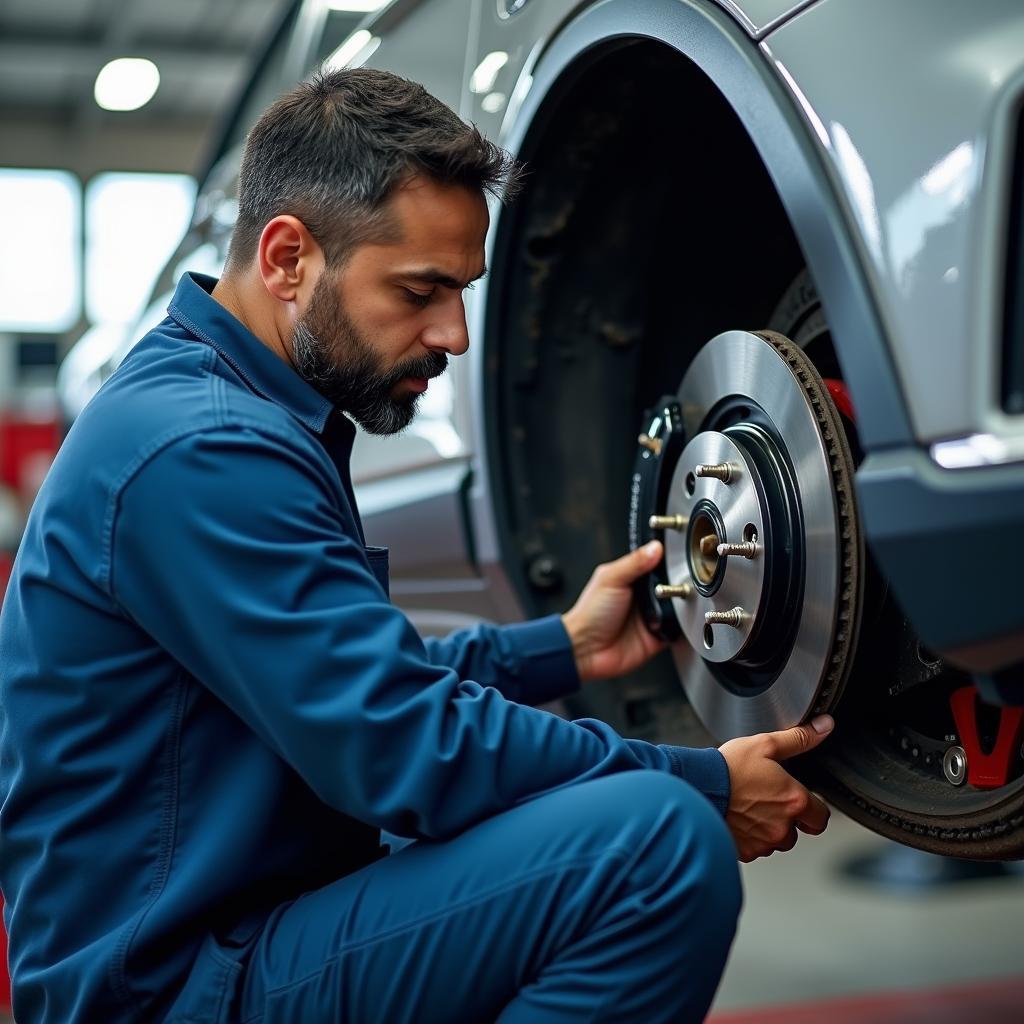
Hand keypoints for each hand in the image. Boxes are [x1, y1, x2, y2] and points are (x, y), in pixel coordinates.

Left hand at [561, 542, 666, 681]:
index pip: (655, 565)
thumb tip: (654, 548)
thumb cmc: (589, 614)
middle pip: (670, 587)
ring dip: (678, 606)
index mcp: (630, 580)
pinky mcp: (657, 637)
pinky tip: (675, 621)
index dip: (666, 562)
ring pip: (676, 608)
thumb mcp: (611, 579)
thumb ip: (633, 562)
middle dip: (676, 586)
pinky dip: (678, 627)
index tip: (678, 558)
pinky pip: (676, 630)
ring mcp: (650, 617)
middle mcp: (642, 598)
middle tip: (678, 583)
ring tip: (676, 602)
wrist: (586, 649)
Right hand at [718, 715, 833, 861]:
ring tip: (748, 807)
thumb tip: (823, 727)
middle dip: (786, 818)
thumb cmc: (728, 768)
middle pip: (796, 831)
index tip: (799, 800)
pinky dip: (748, 837)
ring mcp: (763, 842)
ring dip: (766, 829)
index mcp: (794, 800)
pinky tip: (737, 818)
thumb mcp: (764, 745)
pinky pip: (754, 848)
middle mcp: (782, 827)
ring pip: (774, 841)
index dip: (812, 808)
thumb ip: (798, 738)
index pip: (820, 817)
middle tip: (766, 800)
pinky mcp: (745, 851)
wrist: (696, 787)